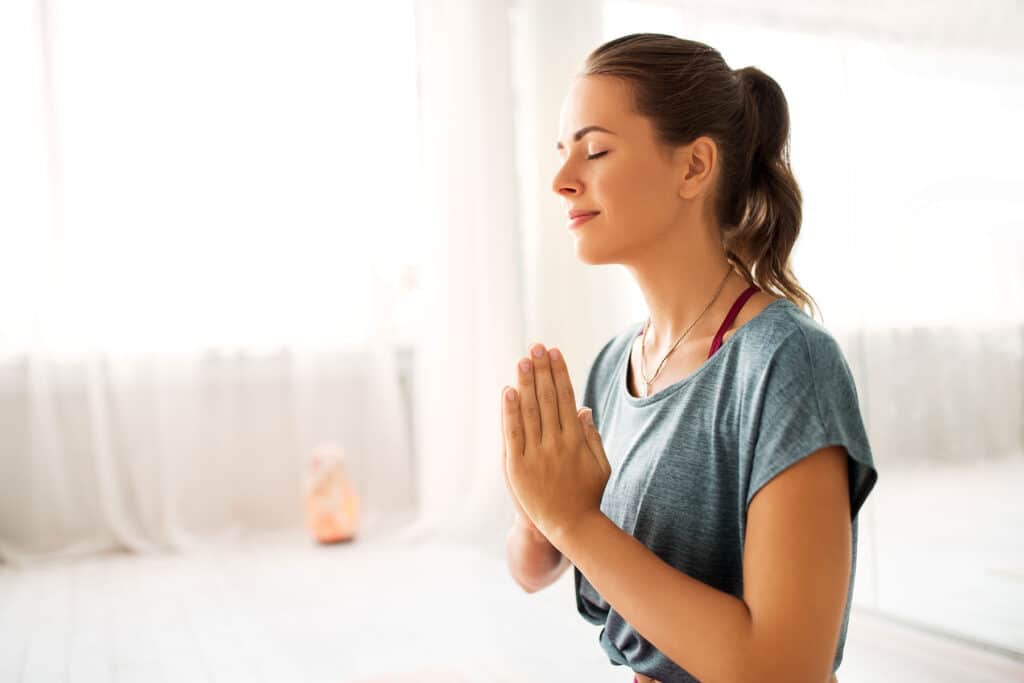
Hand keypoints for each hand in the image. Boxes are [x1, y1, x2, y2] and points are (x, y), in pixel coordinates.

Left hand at [501, 343, 610, 546]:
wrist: (569, 527)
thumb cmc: (587, 496)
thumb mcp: (600, 465)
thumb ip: (591, 436)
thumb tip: (583, 408)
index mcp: (576, 439)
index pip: (566, 397)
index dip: (559, 373)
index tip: (554, 352)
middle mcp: (557, 442)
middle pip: (547, 398)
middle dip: (542, 370)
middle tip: (535, 346)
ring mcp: (537, 454)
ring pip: (530, 411)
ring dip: (526, 383)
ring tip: (522, 360)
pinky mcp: (518, 466)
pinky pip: (513, 433)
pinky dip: (510, 411)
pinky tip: (508, 391)